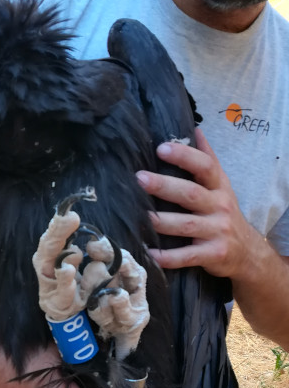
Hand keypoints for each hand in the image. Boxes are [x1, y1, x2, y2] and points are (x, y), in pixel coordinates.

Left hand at [135, 128, 256, 277]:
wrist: (247, 253)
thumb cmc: (223, 214)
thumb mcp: (221, 186)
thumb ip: (208, 160)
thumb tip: (195, 130)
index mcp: (219, 187)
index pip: (205, 166)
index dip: (185, 156)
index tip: (162, 148)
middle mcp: (219, 207)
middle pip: (191, 194)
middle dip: (165, 186)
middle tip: (140, 178)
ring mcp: (217, 232)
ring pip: (186, 225)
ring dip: (161, 221)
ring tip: (139, 216)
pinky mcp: (213, 255)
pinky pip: (187, 256)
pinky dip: (168, 257)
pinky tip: (149, 254)